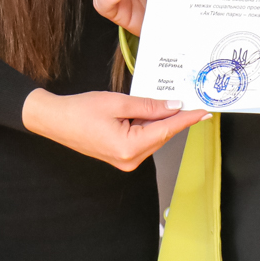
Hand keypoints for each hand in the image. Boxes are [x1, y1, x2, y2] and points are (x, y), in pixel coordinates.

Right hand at [21, 89, 209, 170]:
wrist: (55, 120)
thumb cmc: (80, 111)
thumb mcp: (118, 102)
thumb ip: (148, 105)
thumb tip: (173, 106)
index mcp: (129, 148)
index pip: (166, 130)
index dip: (187, 119)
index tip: (204, 112)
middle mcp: (130, 160)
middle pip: (161, 135)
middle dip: (174, 117)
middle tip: (191, 100)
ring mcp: (125, 161)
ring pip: (153, 137)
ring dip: (160, 120)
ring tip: (169, 101)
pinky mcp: (121, 156)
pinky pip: (143, 139)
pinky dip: (149, 126)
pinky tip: (152, 111)